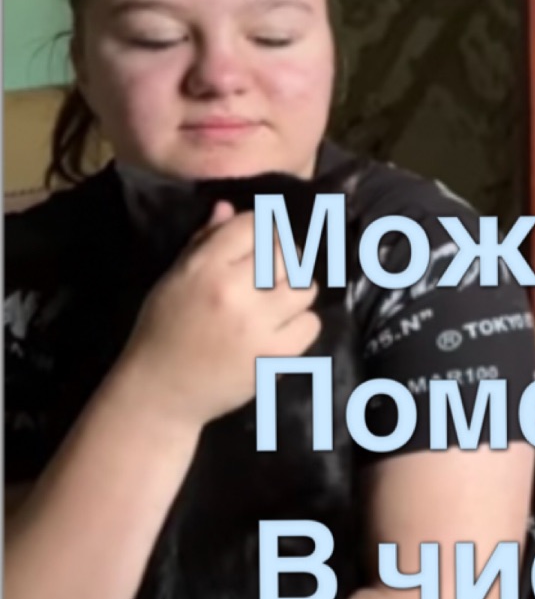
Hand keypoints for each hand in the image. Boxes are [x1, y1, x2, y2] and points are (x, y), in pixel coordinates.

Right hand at [118, 201, 321, 428]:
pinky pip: (311, 324)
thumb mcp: (172, 280)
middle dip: (282, 261)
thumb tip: (228, 207)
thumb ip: (203, 242)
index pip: (254, 226)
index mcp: (204, 268)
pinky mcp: (274, 355)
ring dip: (295, 291)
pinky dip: (300, 325)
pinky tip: (280, 330)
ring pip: (305, 287)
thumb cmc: (162, 330)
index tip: (259, 246)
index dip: (261, 232)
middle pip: (285, 254)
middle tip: (270, 276)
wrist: (159, 392)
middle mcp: (234, 291)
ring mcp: (257, 325)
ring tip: (276, 302)